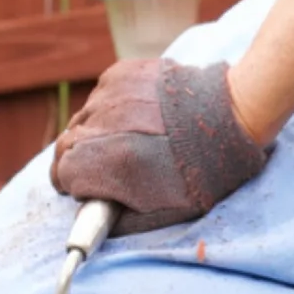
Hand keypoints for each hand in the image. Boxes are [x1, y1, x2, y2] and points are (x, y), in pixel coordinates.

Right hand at [49, 59, 266, 234]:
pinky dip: (115, 108)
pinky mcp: (121, 74)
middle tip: (110, 167)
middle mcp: (94, 127)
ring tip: (136, 140)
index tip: (90, 188)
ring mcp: (105, 96)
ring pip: (84, 120)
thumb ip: (117, 219)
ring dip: (99, 132)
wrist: (233, 117)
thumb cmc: (203, 172)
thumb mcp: (162, 212)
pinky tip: (146, 116)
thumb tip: (92, 218)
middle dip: (81, 160)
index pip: (60, 176)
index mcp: (97, 164)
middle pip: (65, 146)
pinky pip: (104, 96)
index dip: (75, 186)